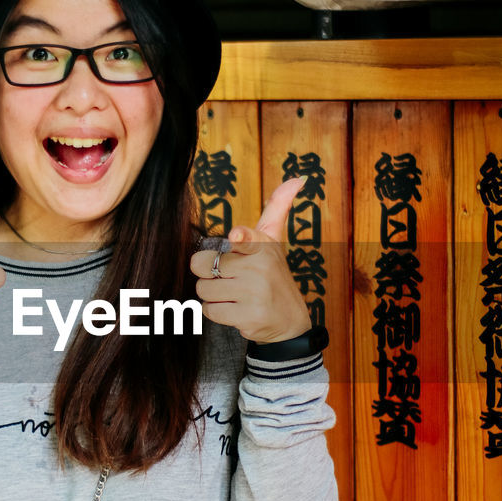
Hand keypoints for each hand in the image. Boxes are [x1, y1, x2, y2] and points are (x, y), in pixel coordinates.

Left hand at [190, 176, 311, 342]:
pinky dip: (217, 312)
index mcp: (263, 246)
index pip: (247, 237)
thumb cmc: (273, 275)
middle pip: (203, 265)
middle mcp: (261, 268)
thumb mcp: (274, 241)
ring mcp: (255, 294)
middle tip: (227, 277)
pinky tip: (236, 310)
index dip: (239, 237)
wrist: (290, 321)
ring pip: (204, 290)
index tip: (236, 235)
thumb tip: (298, 178)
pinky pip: (209, 311)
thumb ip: (277, 208)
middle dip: (208, 273)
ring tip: (234, 295)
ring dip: (213, 295)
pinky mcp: (248, 317)